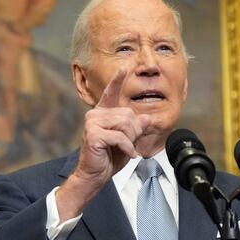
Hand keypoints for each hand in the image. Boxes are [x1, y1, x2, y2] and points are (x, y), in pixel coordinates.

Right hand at [56, 69, 150, 219]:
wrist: (95, 175)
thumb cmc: (109, 158)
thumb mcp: (128, 141)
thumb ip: (136, 128)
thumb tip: (146, 117)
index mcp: (103, 113)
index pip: (111, 92)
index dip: (118, 78)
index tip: (126, 65)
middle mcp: (95, 115)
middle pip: (128, 114)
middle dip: (134, 131)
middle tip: (128, 144)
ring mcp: (92, 123)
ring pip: (125, 124)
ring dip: (130, 139)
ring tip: (125, 148)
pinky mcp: (93, 134)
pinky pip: (120, 137)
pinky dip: (128, 147)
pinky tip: (127, 154)